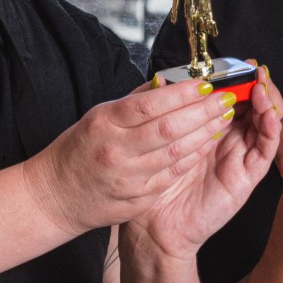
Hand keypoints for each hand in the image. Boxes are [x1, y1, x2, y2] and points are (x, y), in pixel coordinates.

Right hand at [25, 77, 238, 236]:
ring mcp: (128, 178)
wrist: (56, 195)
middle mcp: (116, 151)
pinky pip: (173, 174)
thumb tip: (169, 83)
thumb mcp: (99, 116)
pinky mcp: (137, 199)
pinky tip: (208, 144)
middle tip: (225, 99)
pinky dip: (193, 157)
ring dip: (205, 134)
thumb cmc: (78, 149)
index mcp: (105, 123)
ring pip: (176, 152)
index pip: (150, 104)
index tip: (206, 84)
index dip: (182, 94)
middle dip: (203, 111)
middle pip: (169, 127)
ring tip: (224, 118)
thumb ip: (134, 101)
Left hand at [124, 64, 282, 259]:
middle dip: (257, 85)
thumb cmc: (156, 182)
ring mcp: (240, 156)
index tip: (239, 63)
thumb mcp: (161, 139)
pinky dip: (271, 129)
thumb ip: (168, 110)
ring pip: (265, 123)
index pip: (234, 96)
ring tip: (261, 87)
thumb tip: (168, 78)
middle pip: (255, 105)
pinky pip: (266, 150)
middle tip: (254, 71)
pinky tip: (267, 114)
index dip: (239, 79)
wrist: (156, 224)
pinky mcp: (247, 176)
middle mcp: (229, 139)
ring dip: (267, 102)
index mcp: (210, 127)